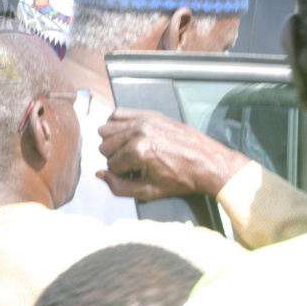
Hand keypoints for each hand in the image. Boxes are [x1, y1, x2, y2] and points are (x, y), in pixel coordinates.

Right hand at [96, 108, 249, 201]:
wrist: (207, 162)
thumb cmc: (180, 180)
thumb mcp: (149, 192)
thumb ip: (119, 187)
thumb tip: (99, 174)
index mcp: (138, 152)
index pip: (110, 165)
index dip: (121, 174)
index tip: (135, 175)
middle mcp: (137, 132)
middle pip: (105, 146)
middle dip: (115, 158)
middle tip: (132, 164)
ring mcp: (143, 120)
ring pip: (106, 129)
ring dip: (114, 142)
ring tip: (129, 150)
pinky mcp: (149, 113)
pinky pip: (118, 114)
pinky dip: (117, 124)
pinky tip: (128, 135)